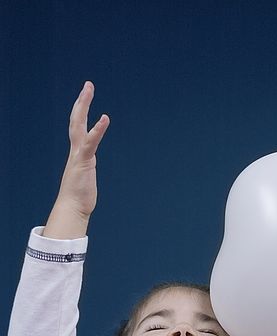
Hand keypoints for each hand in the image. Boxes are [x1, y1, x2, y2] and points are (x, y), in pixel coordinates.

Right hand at [55, 81, 109, 217]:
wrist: (72, 209)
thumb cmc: (79, 197)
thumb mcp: (84, 179)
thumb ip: (86, 171)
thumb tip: (87, 174)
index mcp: (78, 153)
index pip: (78, 127)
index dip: (82, 112)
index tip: (86, 98)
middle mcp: (76, 150)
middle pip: (76, 119)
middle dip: (82, 101)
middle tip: (88, 85)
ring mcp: (78, 154)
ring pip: (79, 124)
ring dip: (84, 105)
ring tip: (88, 88)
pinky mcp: (84, 161)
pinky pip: (91, 141)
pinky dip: (98, 129)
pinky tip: (104, 118)